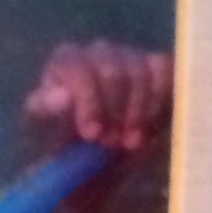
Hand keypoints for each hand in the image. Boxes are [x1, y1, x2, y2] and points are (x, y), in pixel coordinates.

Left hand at [22, 41, 172, 157]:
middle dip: (114, 113)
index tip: (91, 134)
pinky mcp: (157, 66)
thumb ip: (48, 113)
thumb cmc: (65, 143)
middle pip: (113, 73)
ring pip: (141, 75)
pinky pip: (165, 74)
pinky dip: (160, 104)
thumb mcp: (46, 132)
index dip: (87, 102)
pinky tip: (150, 129)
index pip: (78, 69)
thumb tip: (61, 97)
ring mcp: (130, 56)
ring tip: (130, 143)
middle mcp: (99, 52)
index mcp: (66, 61)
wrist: (95, 160)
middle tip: (112, 143)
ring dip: (137, 114)